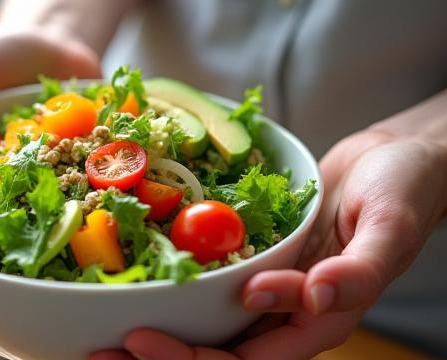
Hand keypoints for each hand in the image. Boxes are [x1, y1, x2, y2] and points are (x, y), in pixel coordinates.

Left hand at [90, 128, 446, 358]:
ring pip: (207, 329)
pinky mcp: (253, 262)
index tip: (140, 339)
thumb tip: (315, 298)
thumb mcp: (390, 225)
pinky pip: (210, 287)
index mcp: (317, 320)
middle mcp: (285, 314)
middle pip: (217, 356)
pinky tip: (135, 284)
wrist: (390, 162)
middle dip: (160, 358)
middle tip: (99, 353)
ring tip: (99, 336)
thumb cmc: (402, 191)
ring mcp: (266, 290)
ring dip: (157, 334)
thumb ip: (360, 269)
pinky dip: (172, 292)